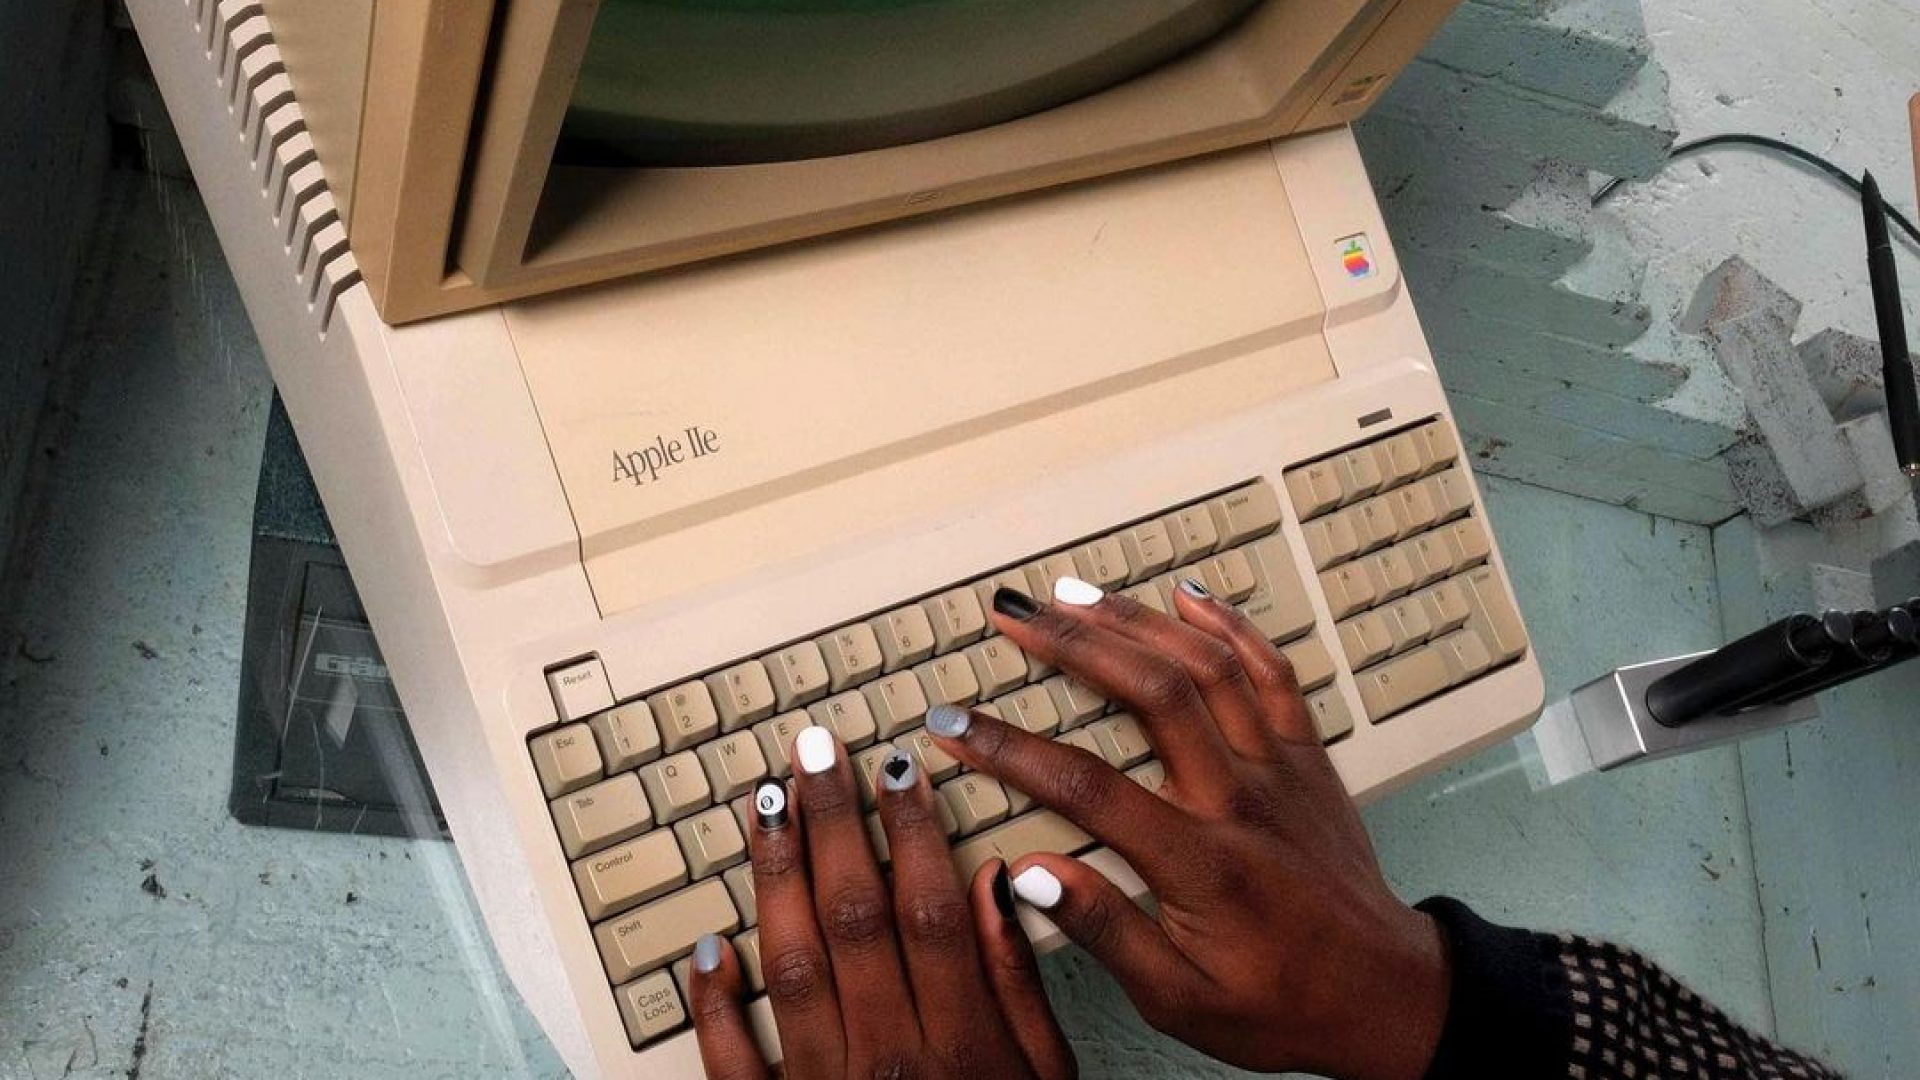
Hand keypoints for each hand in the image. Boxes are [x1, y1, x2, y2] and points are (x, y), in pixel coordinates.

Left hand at [689, 726, 1076, 1079]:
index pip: (931, 910)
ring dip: (774, 879)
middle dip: (831, 824)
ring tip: (763, 808)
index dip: (911, 830)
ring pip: (789, 966)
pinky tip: (705, 947)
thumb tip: (996, 884)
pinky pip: (730, 1065)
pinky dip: (711, 1005)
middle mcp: (889, 1061)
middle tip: (812, 752)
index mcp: (962, 1047)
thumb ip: (1018, 986)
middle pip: (854, 918)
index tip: (895, 767)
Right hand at [931, 578, 1449, 1079]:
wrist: (1386, 998)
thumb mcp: (1179, 1000)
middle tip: (1014, 616)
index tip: (956, 725)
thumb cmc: (1283, 1005)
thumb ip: (1105, 930)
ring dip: (1136, 621)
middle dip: (1072, 644)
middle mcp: (1240, 801)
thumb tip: (1030, 875)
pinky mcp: (1309, 760)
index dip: (1009, 748)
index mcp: (1200, 863)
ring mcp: (1280, 771)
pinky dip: (1232, 627)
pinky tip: (1189, 597)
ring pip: (1208, 667)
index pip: (1086, 786)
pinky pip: (1273, 675)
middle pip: (1150, 692)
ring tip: (1074, 594)